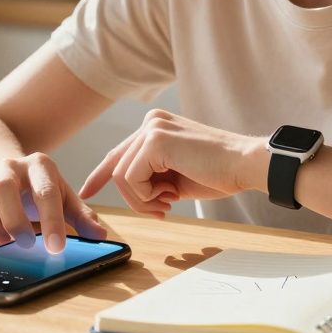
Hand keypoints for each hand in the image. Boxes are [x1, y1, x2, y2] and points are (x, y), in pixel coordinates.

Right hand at [0, 152, 106, 254]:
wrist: (7, 168)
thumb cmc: (40, 189)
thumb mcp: (64, 197)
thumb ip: (81, 216)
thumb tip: (100, 235)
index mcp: (40, 166)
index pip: (46, 192)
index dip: (52, 221)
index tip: (57, 248)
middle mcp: (9, 166)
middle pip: (3, 187)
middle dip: (13, 220)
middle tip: (25, 245)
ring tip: (2, 241)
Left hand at [79, 110, 266, 216]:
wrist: (245, 165)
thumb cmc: (219, 173)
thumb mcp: (176, 174)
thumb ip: (152, 176)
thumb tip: (133, 192)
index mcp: (156, 126)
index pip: (119, 153)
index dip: (100, 175)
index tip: (86, 192)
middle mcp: (150, 122)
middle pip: (117, 168)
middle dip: (133, 198)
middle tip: (162, 211)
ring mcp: (151, 128)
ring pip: (121, 176)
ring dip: (143, 200)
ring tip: (170, 202)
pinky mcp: (154, 141)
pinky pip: (131, 179)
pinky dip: (147, 196)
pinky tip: (171, 194)